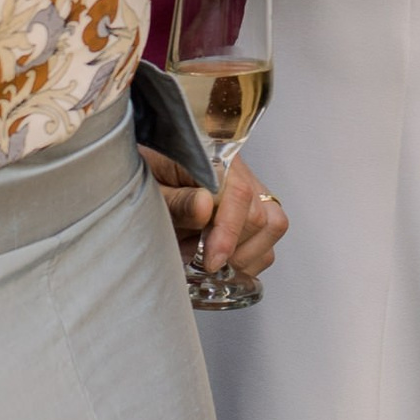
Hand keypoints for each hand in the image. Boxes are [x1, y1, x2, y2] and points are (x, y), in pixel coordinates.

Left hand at [142, 146, 284, 289]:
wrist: (147, 172)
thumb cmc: (147, 176)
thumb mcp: (150, 187)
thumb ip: (177, 200)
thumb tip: (204, 207)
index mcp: (215, 159)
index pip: (239, 194)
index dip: (228, 232)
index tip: (212, 261)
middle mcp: (240, 172)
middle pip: (259, 217)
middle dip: (231, 249)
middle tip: (198, 259)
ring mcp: (251, 190)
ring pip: (272, 227)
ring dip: (244, 255)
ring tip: (209, 258)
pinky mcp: (253, 209)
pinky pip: (268, 238)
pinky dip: (248, 258)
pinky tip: (221, 258)